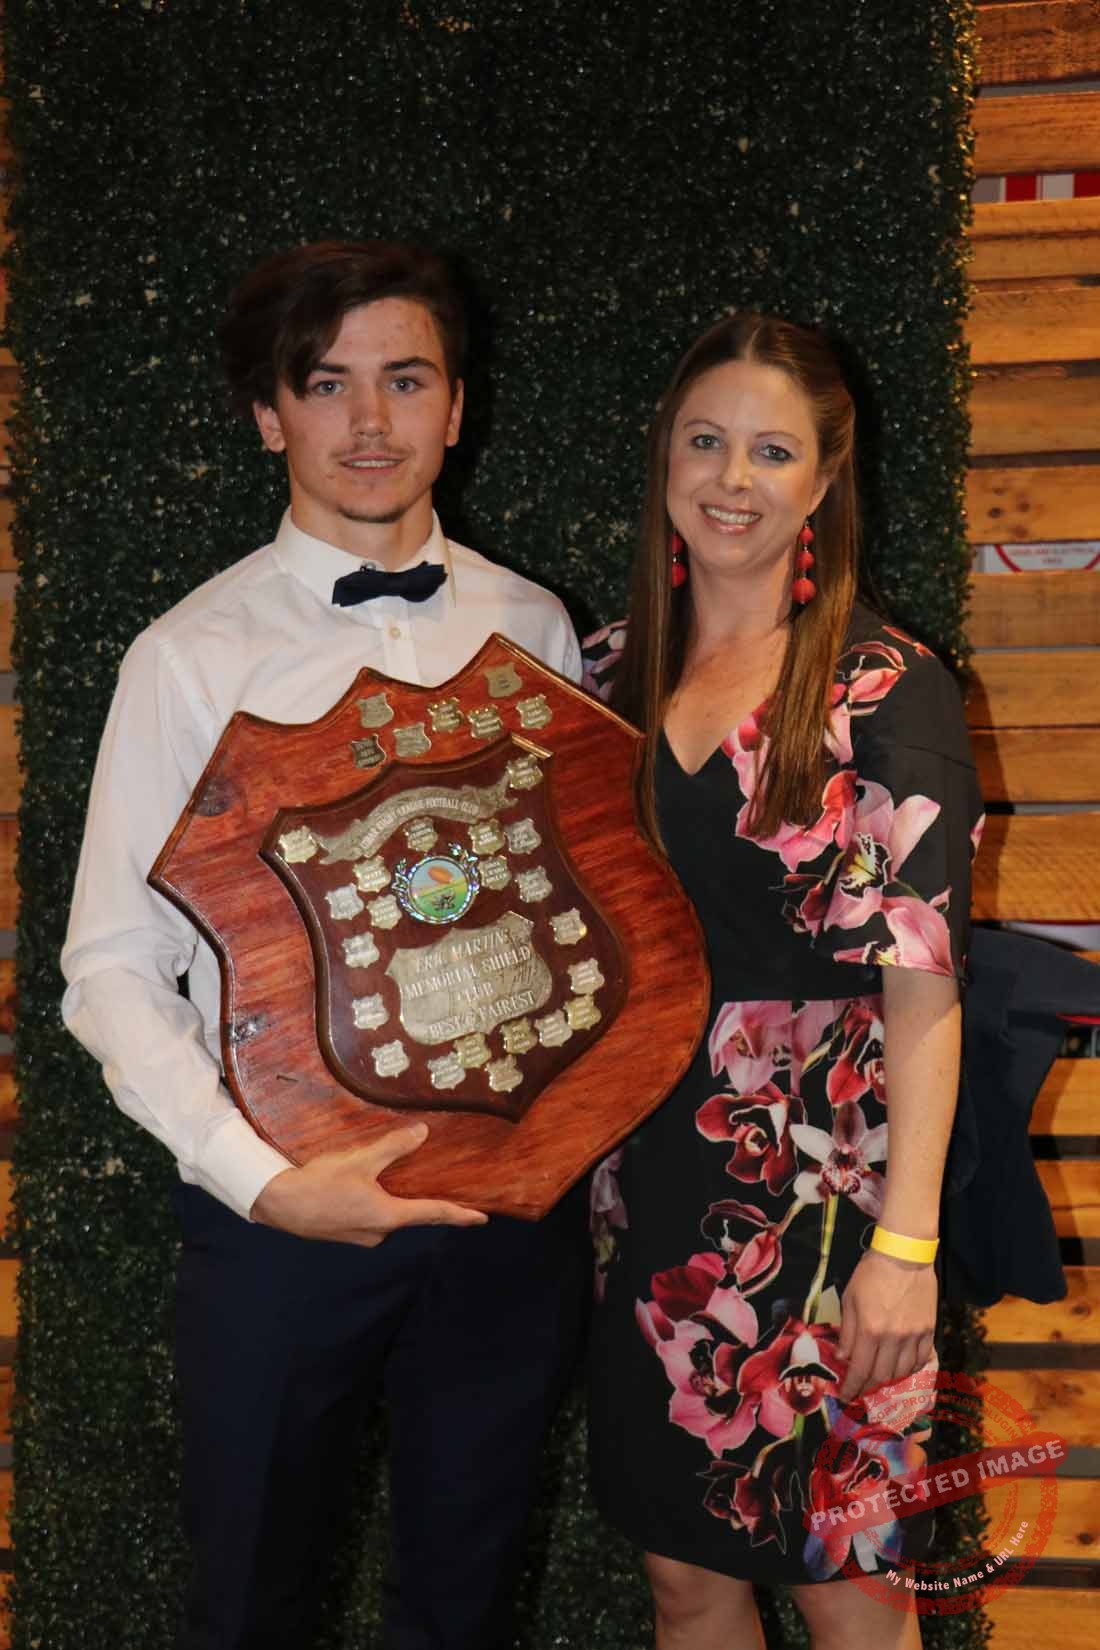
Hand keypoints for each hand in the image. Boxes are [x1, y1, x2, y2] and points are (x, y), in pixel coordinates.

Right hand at [249, 1122, 487, 1245]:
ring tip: (398, 1180)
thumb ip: (392, 1147)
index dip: (459, 1215)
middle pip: (411, 1214)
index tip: (481, 1219)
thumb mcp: (359, 1160)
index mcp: (387, 1215)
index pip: (433, 1214)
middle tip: (442, 1187)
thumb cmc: (319, 1184)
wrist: (278, 1204)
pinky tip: (369, 1188)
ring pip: (389, 1215)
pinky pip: (372, 1218)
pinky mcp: (346, 1233)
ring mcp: (361, 1236)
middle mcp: (379, 1232)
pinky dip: (378, 1204)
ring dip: (396, 1200)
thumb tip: (422, 1133)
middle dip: (424, 1202)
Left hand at [836, 1249, 936, 1402]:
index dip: (852, 1387)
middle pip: (881, 1376)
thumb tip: (843, 1357)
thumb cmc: (871, 1274)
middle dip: (868, 1386)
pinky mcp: (929, 1331)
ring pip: (902, 1371)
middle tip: (860, 1387)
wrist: (904, 1255)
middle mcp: (893, 1338)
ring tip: (879, 1374)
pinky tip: (901, 1365)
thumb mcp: (849, 1299)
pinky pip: (921, 1360)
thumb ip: (847, 1331)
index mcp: (870, 1330)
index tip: (846, 1396)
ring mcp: (914, 1336)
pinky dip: (910, 1368)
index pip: (860, 1370)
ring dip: (888, 1377)